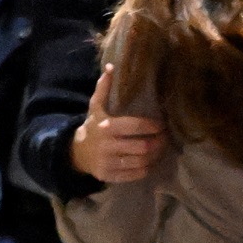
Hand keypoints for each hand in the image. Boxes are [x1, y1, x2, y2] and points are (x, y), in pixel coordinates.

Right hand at [70, 65, 167, 183]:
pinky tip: (151, 161)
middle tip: (167, 137)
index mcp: (106, 127)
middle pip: (143, 146)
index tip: (162, 124)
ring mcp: (107, 163)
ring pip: (141, 161)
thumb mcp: (96, 106)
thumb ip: (104, 88)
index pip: (136, 126)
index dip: (153, 126)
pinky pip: (134, 175)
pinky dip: (146, 168)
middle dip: (159, 142)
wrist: (75, 153)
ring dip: (156, 155)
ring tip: (162, 148)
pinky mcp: (108, 176)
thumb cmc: (93, 126)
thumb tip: (112, 66)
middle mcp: (107, 146)